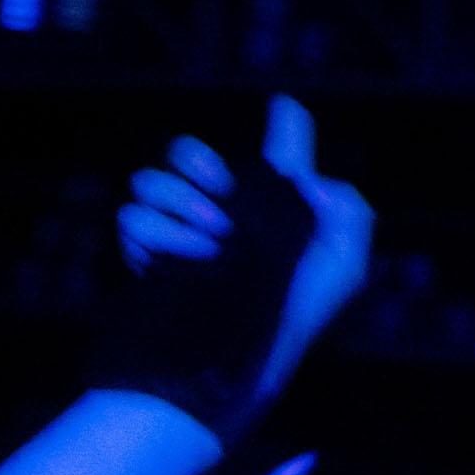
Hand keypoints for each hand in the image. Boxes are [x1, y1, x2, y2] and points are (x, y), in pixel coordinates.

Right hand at [118, 95, 375, 406]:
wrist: (246, 359)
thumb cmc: (296, 314)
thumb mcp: (340, 264)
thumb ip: (343, 209)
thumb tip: (313, 174)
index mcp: (269, 208)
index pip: (272, 150)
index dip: (283, 128)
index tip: (283, 115)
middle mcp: (220, 213)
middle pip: (183, 152)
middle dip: (196, 164)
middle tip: (220, 196)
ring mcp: (177, 233)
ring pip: (149, 182)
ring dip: (180, 207)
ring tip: (211, 243)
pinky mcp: (146, 256)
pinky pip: (131, 219)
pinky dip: (157, 240)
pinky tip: (181, 264)